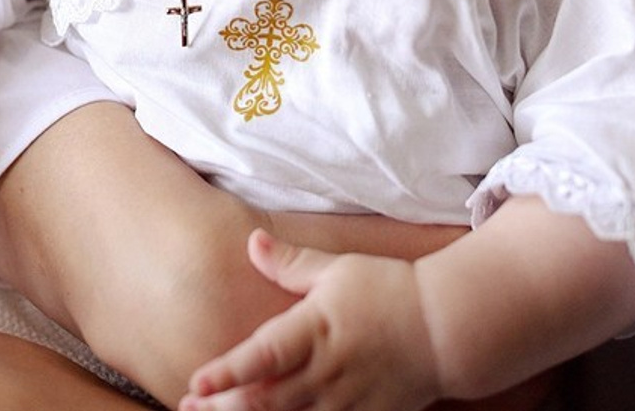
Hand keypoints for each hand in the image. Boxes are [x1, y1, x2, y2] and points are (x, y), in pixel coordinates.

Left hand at [181, 229, 441, 410]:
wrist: (445, 328)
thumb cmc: (388, 289)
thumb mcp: (338, 268)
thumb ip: (291, 261)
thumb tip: (251, 241)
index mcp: (318, 328)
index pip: (266, 354)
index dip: (229, 371)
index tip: (197, 380)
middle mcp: (328, 371)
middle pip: (267, 401)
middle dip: (224, 407)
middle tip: (189, 405)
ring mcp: (345, 403)